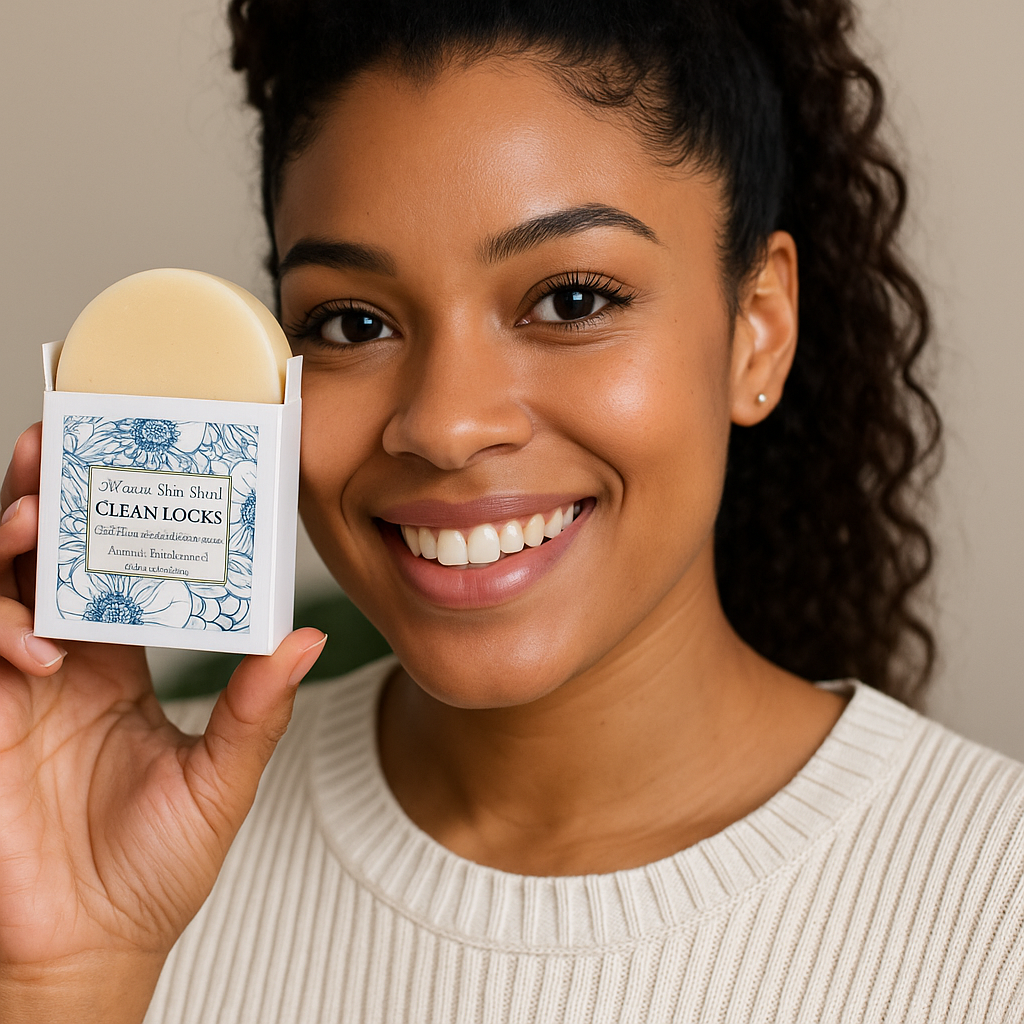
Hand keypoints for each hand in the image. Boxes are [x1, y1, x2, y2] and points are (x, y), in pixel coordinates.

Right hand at [0, 423, 325, 1021]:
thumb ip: (256, 710)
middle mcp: (66, 664)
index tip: (134, 465)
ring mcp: (16, 690)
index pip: (113, 571)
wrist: (94, 946)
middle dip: (41, 498)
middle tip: (53, 445)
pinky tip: (40, 648)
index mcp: (123, 664)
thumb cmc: (154, 866)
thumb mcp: (221, 779)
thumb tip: (304, 641)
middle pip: (44, 559)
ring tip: (36, 521)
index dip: (114, 519)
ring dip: (9, 547)